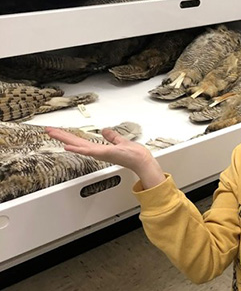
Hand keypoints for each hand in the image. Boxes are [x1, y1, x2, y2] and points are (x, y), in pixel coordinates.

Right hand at [45, 127, 164, 188]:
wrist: (141, 161)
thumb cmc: (134, 154)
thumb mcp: (120, 142)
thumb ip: (113, 137)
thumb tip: (106, 131)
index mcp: (100, 148)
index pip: (81, 141)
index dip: (69, 136)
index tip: (58, 131)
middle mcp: (97, 151)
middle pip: (75, 142)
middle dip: (62, 136)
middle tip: (48, 130)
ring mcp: (99, 153)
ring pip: (78, 145)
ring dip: (65, 139)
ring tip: (53, 133)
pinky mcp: (104, 154)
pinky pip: (88, 151)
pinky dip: (77, 149)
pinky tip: (67, 147)